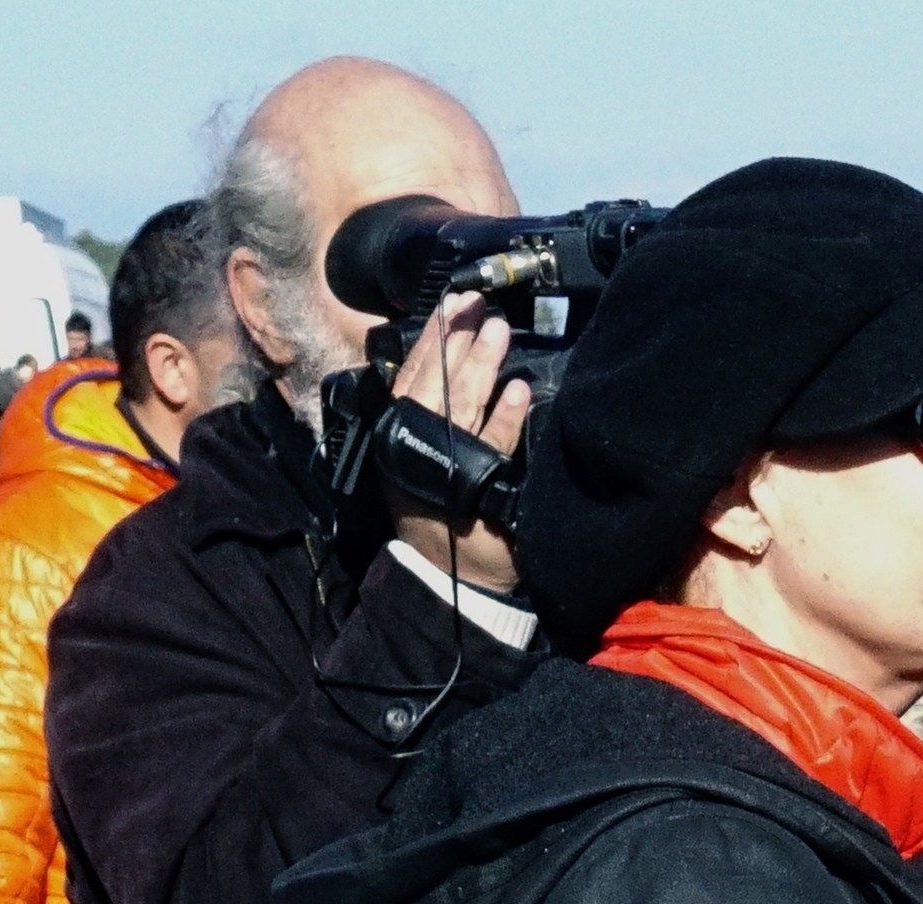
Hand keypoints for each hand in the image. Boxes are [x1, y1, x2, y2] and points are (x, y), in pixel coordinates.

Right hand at [386, 293, 532, 593]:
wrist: (451, 581)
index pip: (416, 376)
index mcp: (403, 436)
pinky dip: (505, 418)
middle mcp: (417, 446)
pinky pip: (492, 447)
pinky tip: (519, 390)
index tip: (449, 303)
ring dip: (481, 365)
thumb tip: (452, 365)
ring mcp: (444, 467)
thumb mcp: (430, 462)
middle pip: (437, 382)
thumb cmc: (445, 516)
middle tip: (477, 304)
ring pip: (462, 405)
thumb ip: (436, 419)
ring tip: (498, 330)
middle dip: (456, 339)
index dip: (431, 338)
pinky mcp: (475, 490)